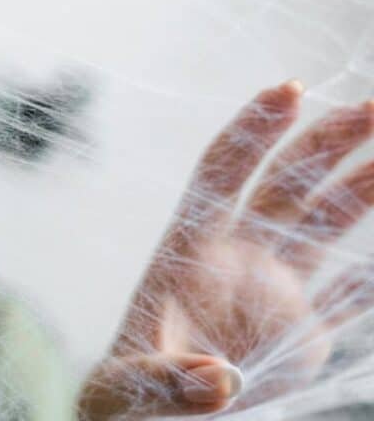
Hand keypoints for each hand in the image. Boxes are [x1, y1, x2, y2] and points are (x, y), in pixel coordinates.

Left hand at [79, 82, 373, 418]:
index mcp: (188, 252)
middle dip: (325, 143)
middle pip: (284, 184)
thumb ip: (171, 381)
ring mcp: (272, 290)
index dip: (252, 132)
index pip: (221, 174)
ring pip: (322, 223)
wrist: (150, 419)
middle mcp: (236, 258)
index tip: (288, 90)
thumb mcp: (133, 388)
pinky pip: (349, 294)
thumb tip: (217, 382)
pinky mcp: (300, 331)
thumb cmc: (127, 397)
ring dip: (361, 187)